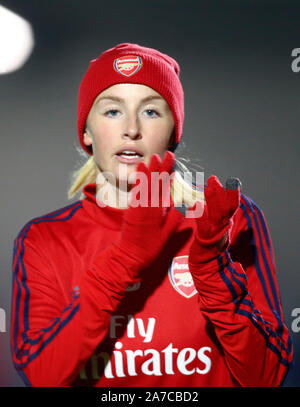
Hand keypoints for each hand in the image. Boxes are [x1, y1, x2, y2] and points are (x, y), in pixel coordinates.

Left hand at [113, 151, 181, 269]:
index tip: (170, 159)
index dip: (166, 171)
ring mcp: (136, 208)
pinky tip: (139, 178)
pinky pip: (135, 194)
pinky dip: (138, 184)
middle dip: (157, 167)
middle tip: (161, 155)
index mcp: (155, 210)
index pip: (162, 186)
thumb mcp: (166, 236)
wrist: (128, 257)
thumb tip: (183, 204)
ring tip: (149, 160)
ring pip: (143, 186)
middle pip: (152, 183)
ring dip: (146, 172)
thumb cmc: (148, 249)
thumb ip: (174, 219)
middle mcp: (145, 206)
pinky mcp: (130, 211)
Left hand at [189, 175, 240, 263]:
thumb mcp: (214, 225)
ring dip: (212, 200)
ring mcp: (215, 233)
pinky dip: (200, 216)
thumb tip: (210, 193)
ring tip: (208, 187)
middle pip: (226, 207)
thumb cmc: (209, 242)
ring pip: (216, 215)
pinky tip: (195, 206)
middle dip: (222, 193)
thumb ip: (214, 211)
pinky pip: (203, 226)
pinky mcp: (205, 240)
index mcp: (226, 221)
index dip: (233, 193)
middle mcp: (224, 226)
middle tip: (214, 179)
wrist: (208, 265)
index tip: (234, 181)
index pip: (232, 205)